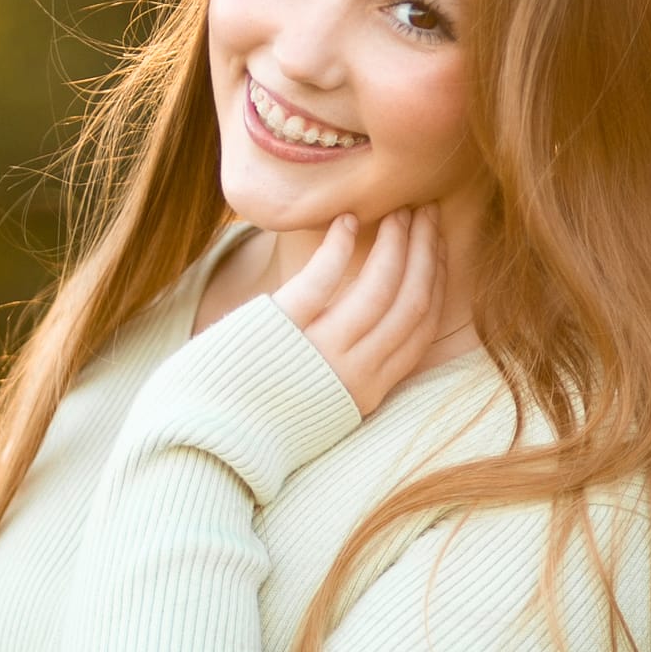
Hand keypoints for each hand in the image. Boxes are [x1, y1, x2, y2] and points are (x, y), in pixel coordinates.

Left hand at [272, 205, 447, 417]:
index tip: (438, 246)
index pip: (421, 329)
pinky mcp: (282, 330)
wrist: (211, 440)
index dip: (437, 282)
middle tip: (427, 213)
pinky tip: (347, 221)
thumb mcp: (324, 400)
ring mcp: (320, 352)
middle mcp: (354, 374)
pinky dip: (339, 248)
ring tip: (399, 211)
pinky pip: (321, 281)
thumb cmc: (262, 412)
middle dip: (426, 252)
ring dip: (396, 244)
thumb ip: (354, 365)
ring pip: (379, 289)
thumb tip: (378, 316)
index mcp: (368, 391)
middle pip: (411, 303)